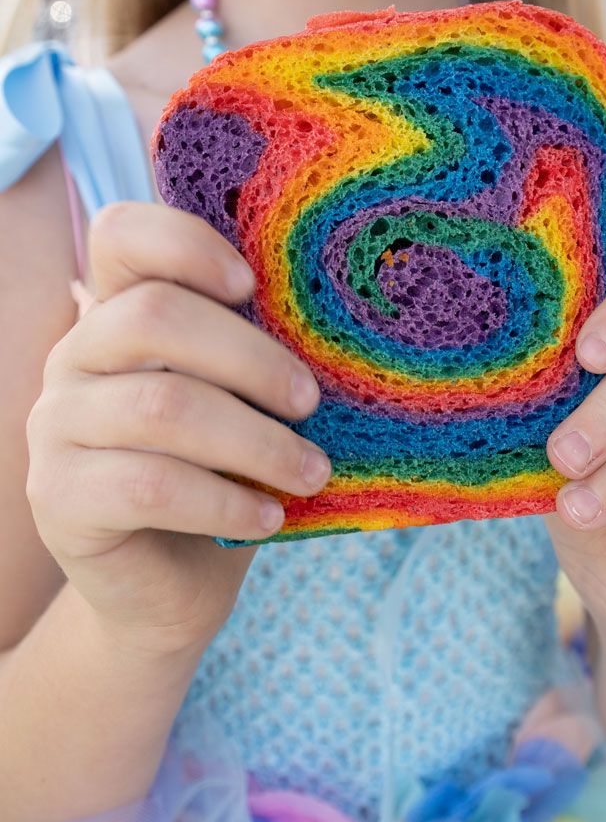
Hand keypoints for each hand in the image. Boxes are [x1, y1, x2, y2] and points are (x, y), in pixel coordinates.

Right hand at [25, 202, 330, 655]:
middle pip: (153, 317)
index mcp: (119, 314)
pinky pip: (150, 485)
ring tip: (311, 472)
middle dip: (251, 358)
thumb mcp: (243, 404)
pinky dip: (225, 501)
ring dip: (256, 442)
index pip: (120, 235)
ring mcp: (57, 426)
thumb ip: (256, 356)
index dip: (186, 242)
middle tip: (310, 401)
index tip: (252, 285)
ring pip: (162, 406)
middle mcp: (75, 357)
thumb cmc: (223, 477)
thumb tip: (333, 327)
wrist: (171, 586)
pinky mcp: (58, 498)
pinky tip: (269, 517)